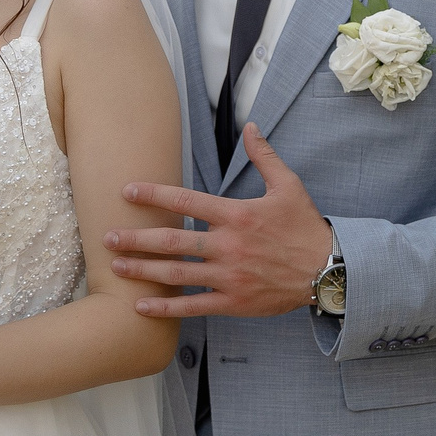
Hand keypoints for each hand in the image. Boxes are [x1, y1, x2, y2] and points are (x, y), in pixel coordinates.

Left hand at [107, 125, 333, 318]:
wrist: (328, 270)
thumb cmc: (306, 227)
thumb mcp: (289, 186)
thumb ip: (264, 157)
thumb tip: (250, 127)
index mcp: (236, 215)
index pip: (186, 200)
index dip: (154, 194)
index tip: (127, 190)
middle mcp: (227, 246)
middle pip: (172, 241)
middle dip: (136, 239)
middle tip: (107, 237)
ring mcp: (228, 276)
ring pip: (176, 274)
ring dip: (143, 270)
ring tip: (116, 267)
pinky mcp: (233, 301)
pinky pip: (193, 306)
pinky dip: (166, 308)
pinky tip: (142, 306)